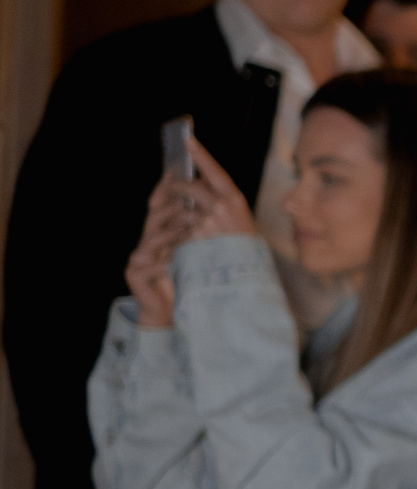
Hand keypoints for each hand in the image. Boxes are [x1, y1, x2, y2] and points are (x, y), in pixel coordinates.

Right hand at [124, 178, 194, 328]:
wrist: (168, 312)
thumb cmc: (183, 280)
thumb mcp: (191, 252)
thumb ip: (192, 230)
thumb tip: (208, 203)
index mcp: (158, 235)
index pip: (160, 207)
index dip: (165, 191)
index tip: (176, 175)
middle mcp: (145, 244)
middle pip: (154, 219)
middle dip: (170, 208)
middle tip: (187, 200)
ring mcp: (137, 259)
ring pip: (152, 240)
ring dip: (171, 232)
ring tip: (187, 225)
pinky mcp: (135, 276)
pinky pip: (151, 265)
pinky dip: (166, 260)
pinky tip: (177, 257)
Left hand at [175, 135, 257, 242]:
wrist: (243, 272)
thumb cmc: (243, 244)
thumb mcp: (240, 217)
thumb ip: (222, 199)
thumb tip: (200, 183)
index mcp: (236, 199)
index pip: (215, 171)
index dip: (201, 155)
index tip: (188, 140)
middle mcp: (221, 207)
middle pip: (190, 187)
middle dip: (178, 188)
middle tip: (172, 188)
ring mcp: (207, 222)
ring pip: (182, 209)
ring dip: (180, 215)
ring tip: (187, 225)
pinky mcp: (194, 237)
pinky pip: (180, 229)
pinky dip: (180, 233)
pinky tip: (188, 241)